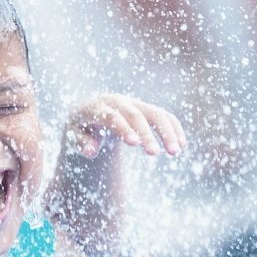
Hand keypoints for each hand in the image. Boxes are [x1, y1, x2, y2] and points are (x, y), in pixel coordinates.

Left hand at [65, 94, 185, 159]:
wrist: (92, 113)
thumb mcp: (74, 136)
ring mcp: (134, 104)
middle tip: (154, 154)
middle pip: (135, 115)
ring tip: (176, 152)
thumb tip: (91, 151)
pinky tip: (182, 145)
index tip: (135, 144)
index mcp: (96, 107)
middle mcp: (117, 102)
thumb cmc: (81, 129)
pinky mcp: (146, 109)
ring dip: (167, 132)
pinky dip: (174, 129)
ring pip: (155, 113)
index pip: (111, 116)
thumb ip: (81, 143)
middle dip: (146, 133)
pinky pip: (164, 116)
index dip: (123, 128)